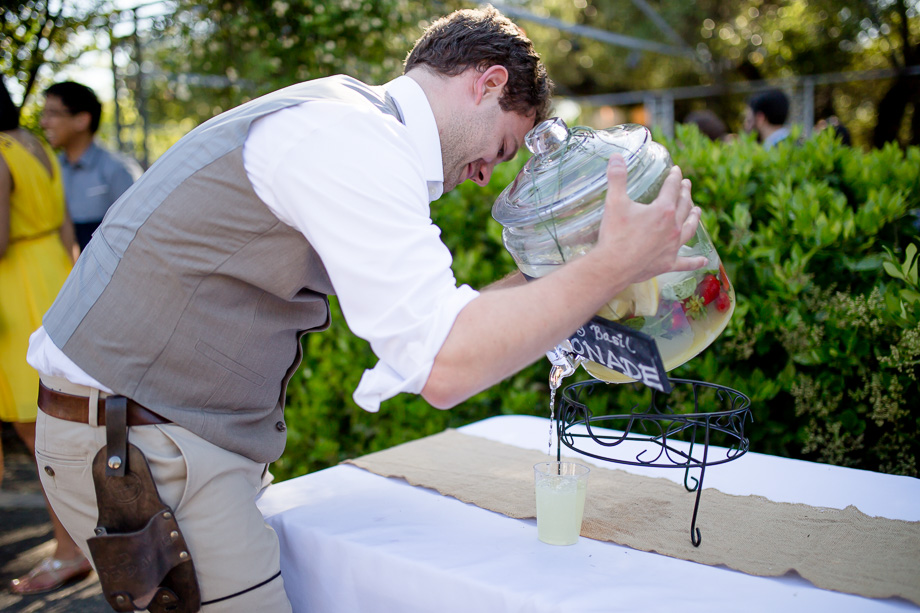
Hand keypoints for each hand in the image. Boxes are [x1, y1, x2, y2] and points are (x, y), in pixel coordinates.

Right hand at [593, 154, 705, 285]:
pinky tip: (704, 261)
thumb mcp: (614, 202)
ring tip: (697, 211)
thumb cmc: (614, 234)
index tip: (676, 171)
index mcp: (663, 210)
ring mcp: (672, 246)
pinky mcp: (668, 263)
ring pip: (689, 229)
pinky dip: (695, 261)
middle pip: (683, 206)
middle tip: (686, 185)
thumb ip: (617, 178)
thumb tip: (616, 157)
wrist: (613, 266)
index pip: (672, 188)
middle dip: (685, 193)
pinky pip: (686, 262)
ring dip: (694, 218)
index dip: (674, 177)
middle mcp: (672, 227)